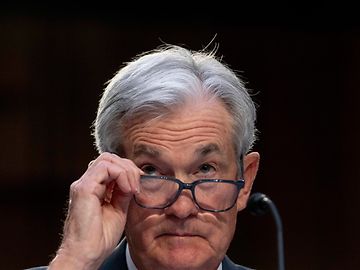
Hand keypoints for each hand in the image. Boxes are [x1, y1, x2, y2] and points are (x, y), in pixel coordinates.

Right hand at [49, 152, 142, 269]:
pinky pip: (105, 168)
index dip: (128, 170)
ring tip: (133, 188)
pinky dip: (121, 175)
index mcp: (93, 188)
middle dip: (128, 167)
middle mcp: (86, 183)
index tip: (139, 184)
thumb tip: (134, 181)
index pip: (111, 165)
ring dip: (126, 171)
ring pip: (107, 159)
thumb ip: (123, 193)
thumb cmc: (100, 238)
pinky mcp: (83, 188)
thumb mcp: (118, 209)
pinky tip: (127, 190)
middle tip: (138, 184)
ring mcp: (83, 184)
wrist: (87, 254)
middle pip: (109, 158)